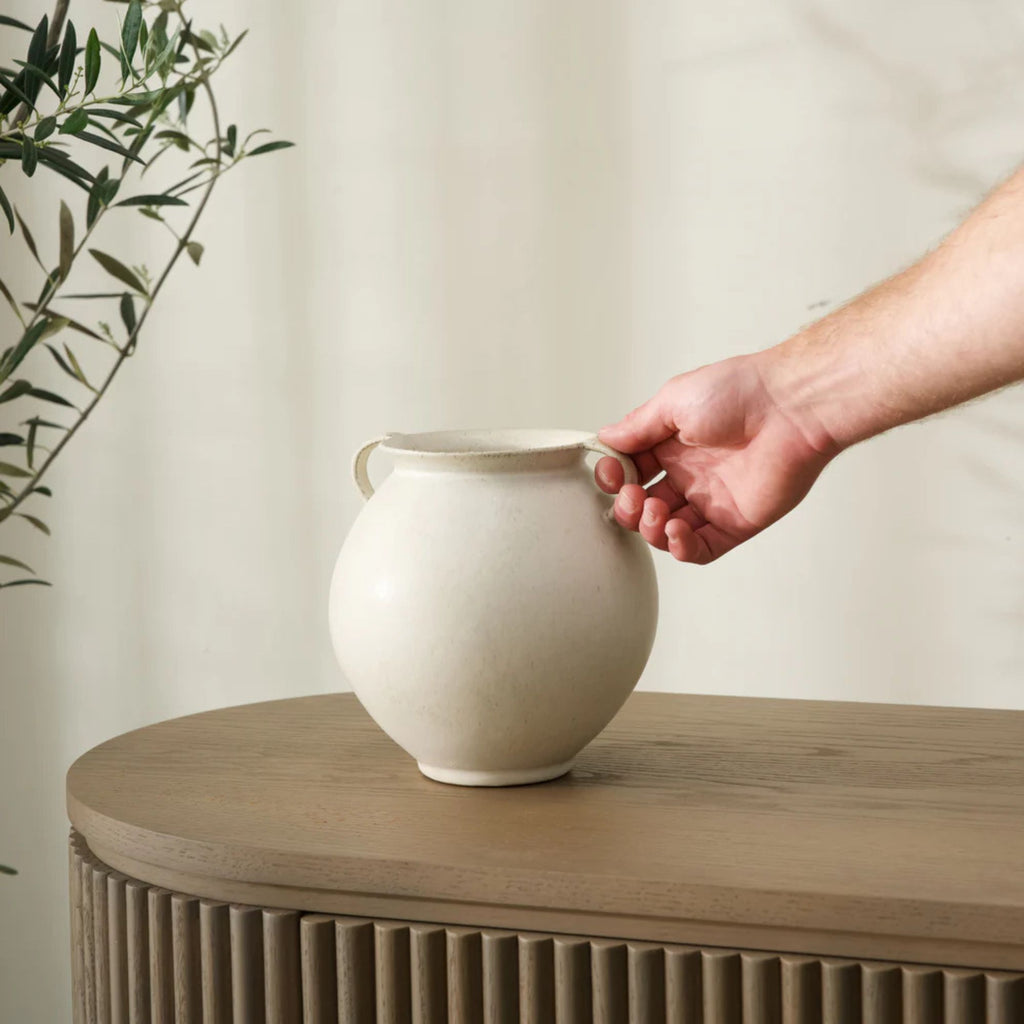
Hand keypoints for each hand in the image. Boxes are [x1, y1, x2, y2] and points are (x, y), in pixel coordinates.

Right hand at [596, 353, 837, 562]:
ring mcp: (712, 501)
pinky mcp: (735, 523)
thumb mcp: (673, 401)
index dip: (615, 477)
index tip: (612, 472)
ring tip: (655, 512)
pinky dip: (681, 548)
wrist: (791, 407)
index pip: (631, 471)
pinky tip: (675, 532)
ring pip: (666, 532)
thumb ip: (637, 427)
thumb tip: (606, 439)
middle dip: (628, 507)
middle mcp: (690, 474)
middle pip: (644, 506)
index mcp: (672, 444)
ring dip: (650, 529)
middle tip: (633, 496)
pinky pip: (701, 549)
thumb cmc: (740, 392)